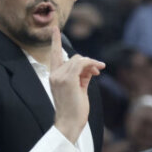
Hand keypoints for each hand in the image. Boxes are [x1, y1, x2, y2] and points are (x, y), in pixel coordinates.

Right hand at [48, 24, 103, 142]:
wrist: (69, 123)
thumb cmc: (74, 111)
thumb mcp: (78, 90)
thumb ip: (82, 77)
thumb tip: (90, 68)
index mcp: (54, 77)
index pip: (54, 55)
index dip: (55, 41)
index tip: (54, 28)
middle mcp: (54, 75)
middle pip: (74, 58)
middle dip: (87, 63)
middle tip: (97, 71)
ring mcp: (60, 76)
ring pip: (79, 60)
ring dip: (91, 64)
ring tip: (97, 73)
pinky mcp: (68, 79)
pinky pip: (82, 63)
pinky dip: (91, 65)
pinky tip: (97, 70)